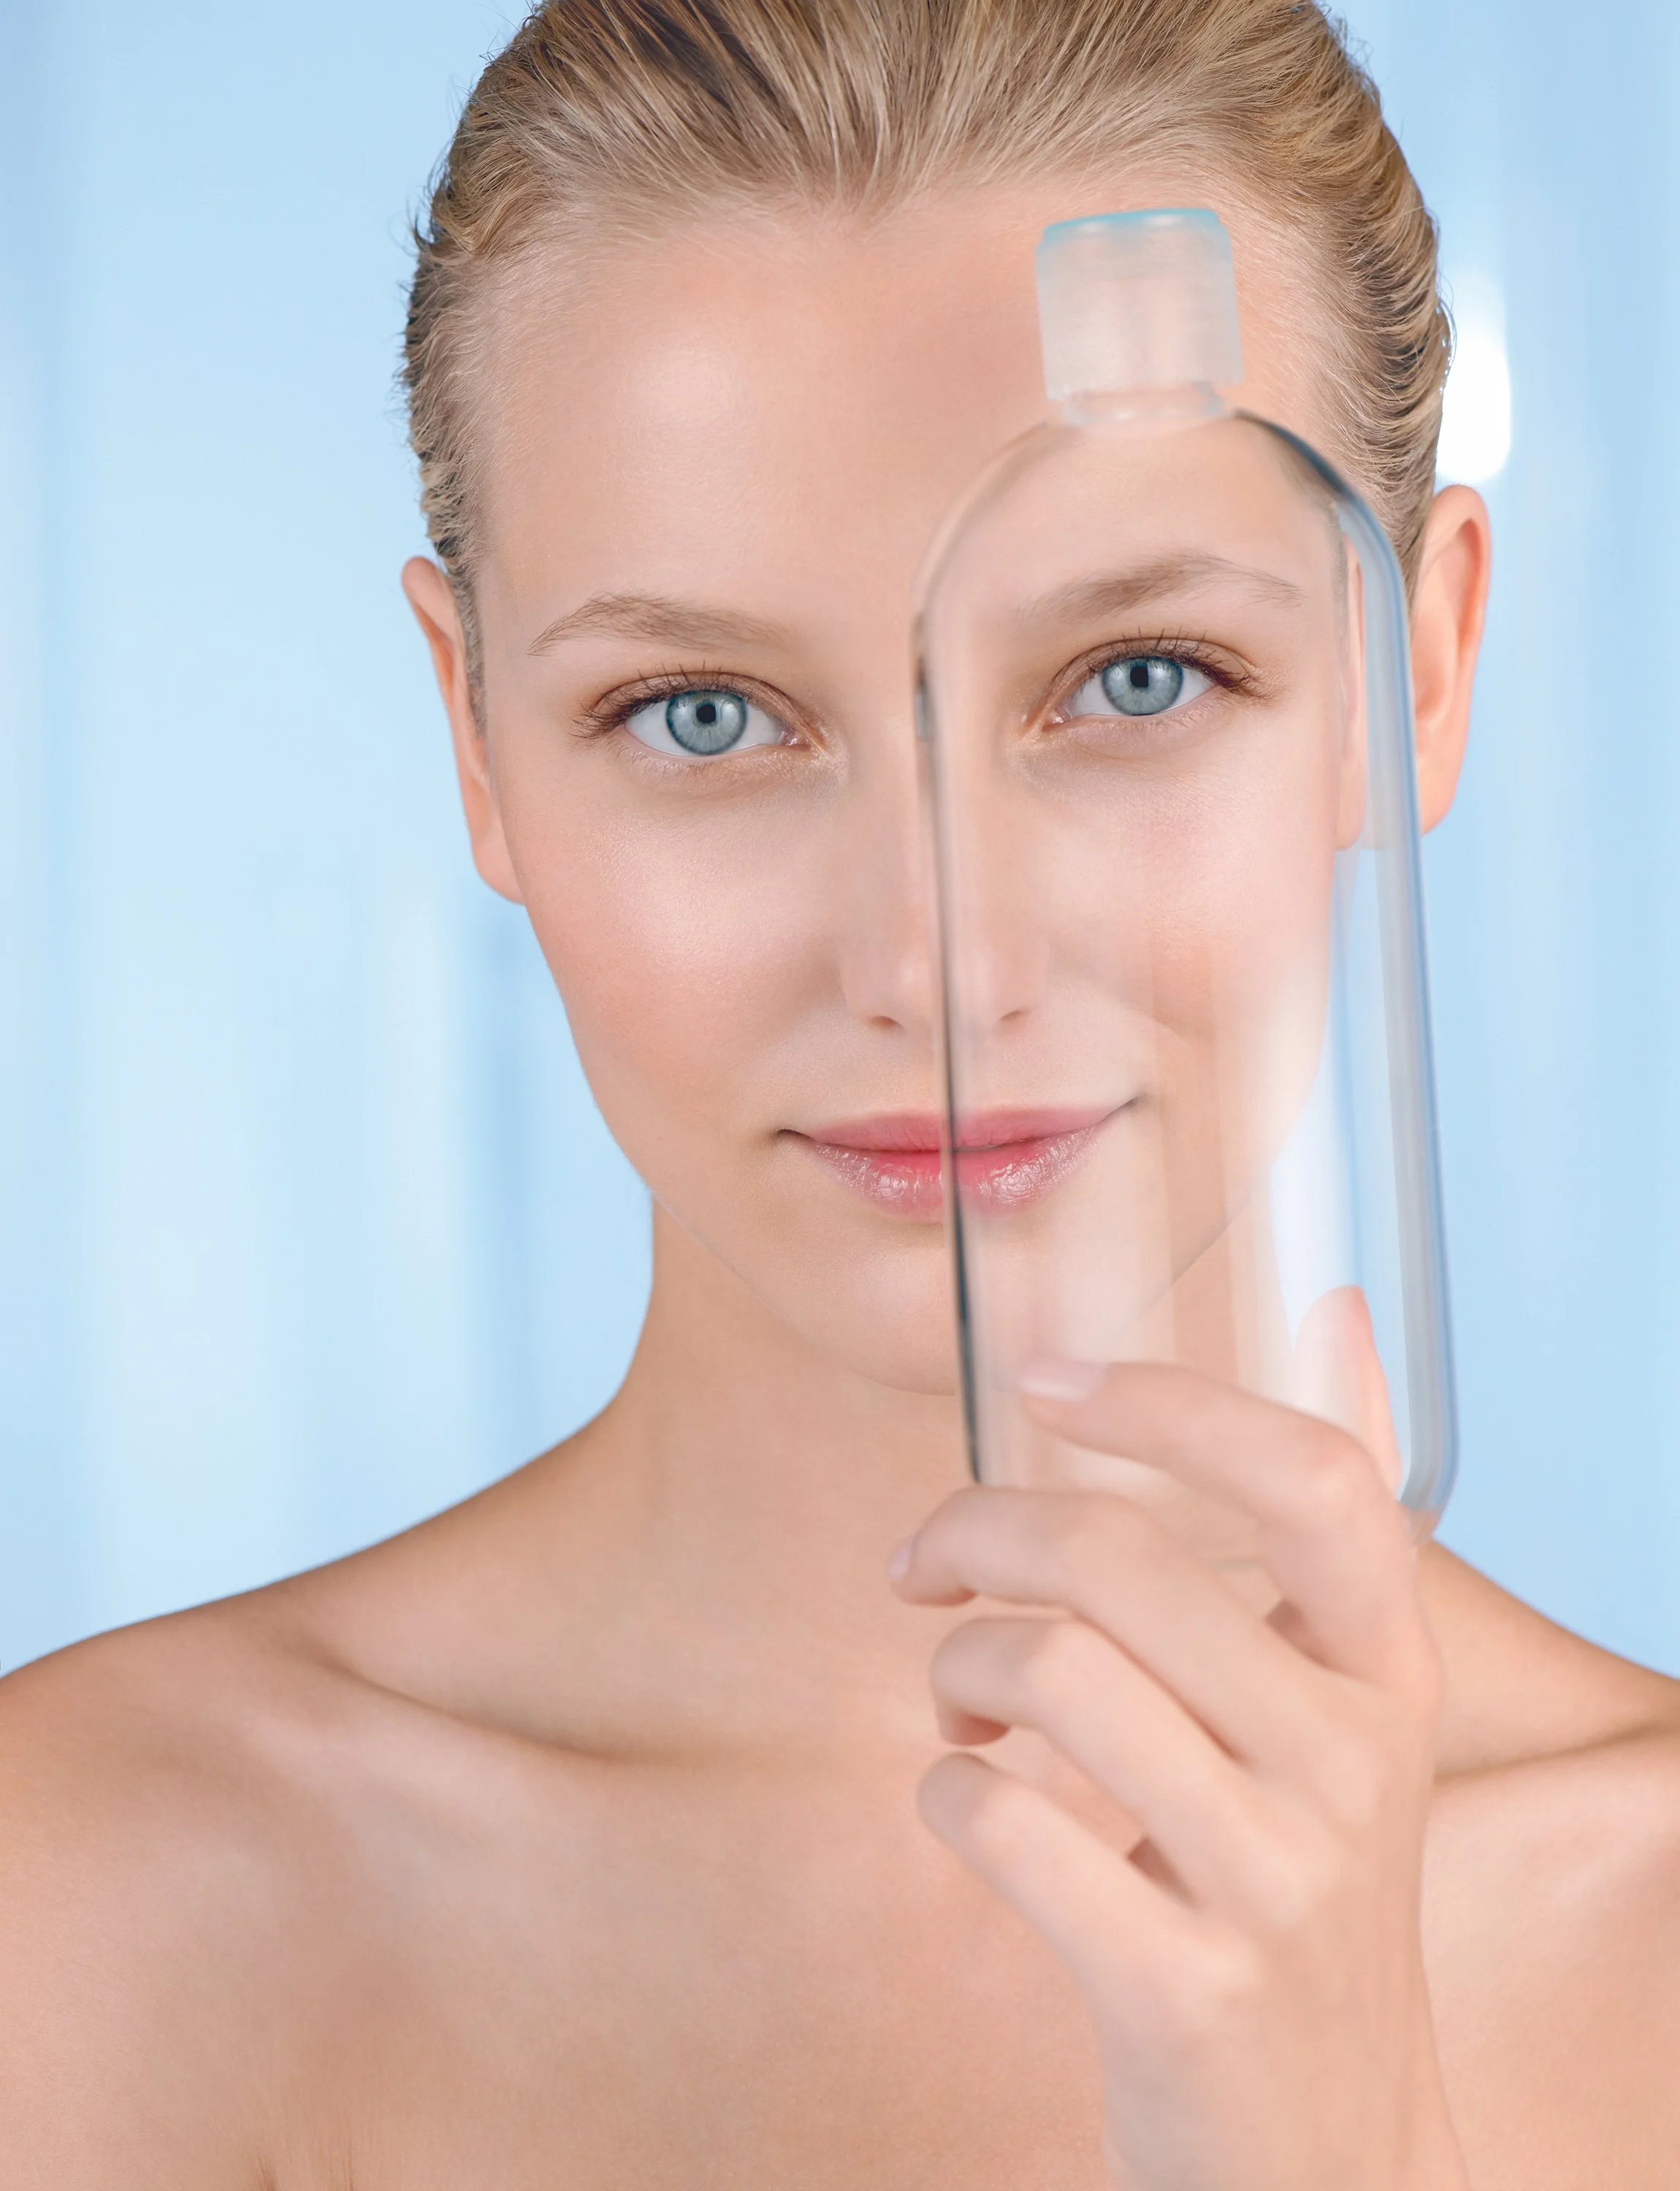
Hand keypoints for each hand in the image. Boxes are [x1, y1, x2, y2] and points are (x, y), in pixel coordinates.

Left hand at [889, 1360, 1467, 2190]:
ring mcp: (1274, 1884)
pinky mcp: (1184, 1990)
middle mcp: (1349, 1765)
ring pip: (1052, 1675)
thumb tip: (1335, 1308)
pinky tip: (967, 1803)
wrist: (1327, 2152)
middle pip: (1124, 1562)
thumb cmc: (1293, 1884)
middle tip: (921, 1563)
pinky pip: (1002, 1824)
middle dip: (977, 1529)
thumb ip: (1326, 1530)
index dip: (1172, 1405)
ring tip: (959, 1699)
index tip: (1047, 1383)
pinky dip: (944, 1792)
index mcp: (1386, 1673)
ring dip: (957, 1665)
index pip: (1315, 1478)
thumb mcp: (1340, 1710)